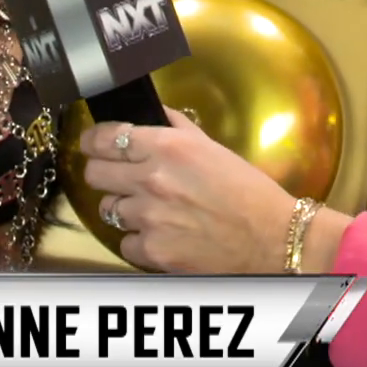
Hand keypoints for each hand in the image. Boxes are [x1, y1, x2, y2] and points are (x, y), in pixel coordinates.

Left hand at [78, 108, 296, 273]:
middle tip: (118, 176)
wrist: (272, 239)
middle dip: (103, 172)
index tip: (94, 143)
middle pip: (95, 172)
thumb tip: (152, 116)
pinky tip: (159, 235)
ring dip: (121, 208)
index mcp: (167, 146)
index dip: (94, 140)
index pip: (105, 137)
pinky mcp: (152, 251)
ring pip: (106, 208)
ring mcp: (148, 217)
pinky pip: (125, 242)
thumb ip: (177, 130)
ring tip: (146, 209)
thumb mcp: (213, 148)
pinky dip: (137, 240)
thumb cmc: (249, 191)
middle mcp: (151, 179)